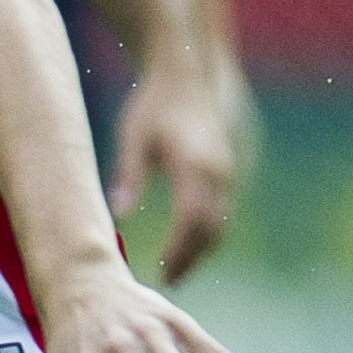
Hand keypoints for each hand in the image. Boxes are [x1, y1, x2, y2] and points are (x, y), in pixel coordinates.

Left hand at [102, 56, 243, 284]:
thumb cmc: (155, 103)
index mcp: (195, 166)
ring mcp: (232, 169)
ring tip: (177, 267)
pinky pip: (226, 206)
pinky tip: (190, 239)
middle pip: (212, 229)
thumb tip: (118, 214)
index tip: (161, 274)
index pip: (191, 222)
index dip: (178, 252)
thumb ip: (128, 176)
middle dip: (192, 258)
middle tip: (169, 281)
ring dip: (202, 247)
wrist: (190, 71)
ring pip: (223, 220)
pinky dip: (210, 228)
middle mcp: (220, 171)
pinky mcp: (234, 166)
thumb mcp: (133, 138)